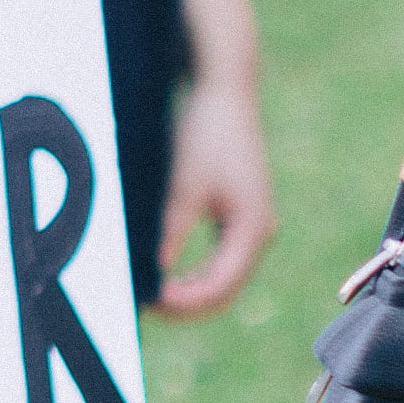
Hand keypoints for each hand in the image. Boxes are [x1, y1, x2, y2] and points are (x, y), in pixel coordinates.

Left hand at [153, 64, 277, 317]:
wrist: (224, 94)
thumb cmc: (205, 133)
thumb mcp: (183, 184)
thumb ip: (171, 229)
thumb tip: (154, 270)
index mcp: (252, 228)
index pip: (220, 286)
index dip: (185, 301)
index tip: (150, 303)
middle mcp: (258, 233)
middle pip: (225, 289)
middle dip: (187, 304)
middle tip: (145, 308)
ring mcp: (250, 226)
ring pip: (224, 278)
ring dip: (190, 292)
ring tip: (151, 297)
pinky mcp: (239, 217)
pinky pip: (220, 259)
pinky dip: (196, 273)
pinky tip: (166, 276)